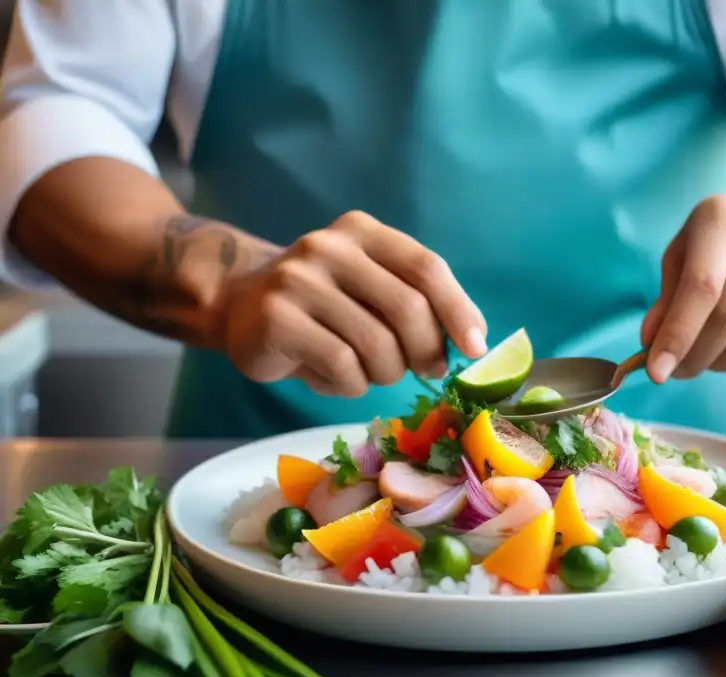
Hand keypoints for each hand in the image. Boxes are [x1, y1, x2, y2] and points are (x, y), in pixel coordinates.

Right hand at [219, 211, 487, 395]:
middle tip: (426, 371)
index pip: (426, 268)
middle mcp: (330, 247)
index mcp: (363, 232)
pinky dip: (351, 385)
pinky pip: (341, 365)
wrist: (238, 305)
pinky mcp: (276, 318)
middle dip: (427, 350)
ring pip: (376, 344)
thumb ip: (416, 303)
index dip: (458, 309)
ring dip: (386, 373)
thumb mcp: (370, 290)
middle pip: (408, 307)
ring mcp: (298, 280)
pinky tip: (338, 379)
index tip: (476, 347)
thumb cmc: (324, 306)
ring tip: (371, 373)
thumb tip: (471, 341)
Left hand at [640, 174, 725, 381]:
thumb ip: (666, 300)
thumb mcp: (682, 255)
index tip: (656, 373)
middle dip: (695, 357)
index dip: (678, 335)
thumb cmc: (719, 240)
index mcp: (718, 218)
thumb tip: (652, 343)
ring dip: (723, 363)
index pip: (701, 288)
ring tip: (709, 355)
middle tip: (677, 371)